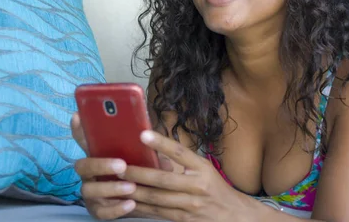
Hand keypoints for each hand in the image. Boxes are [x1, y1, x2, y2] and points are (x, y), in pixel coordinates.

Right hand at [71, 113, 167, 219]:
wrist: (144, 200)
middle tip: (121, 165)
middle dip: (101, 164)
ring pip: (90, 189)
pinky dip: (116, 209)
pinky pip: (101, 211)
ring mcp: (91, 191)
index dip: (79, 128)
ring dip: (110, 188)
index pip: (85, 139)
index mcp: (99, 154)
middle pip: (83, 165)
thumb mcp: (146, 159)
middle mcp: (90, 173)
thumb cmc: (142, 172)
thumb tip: (160, 147)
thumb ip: (150, 152)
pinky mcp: (97, 209)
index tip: (79, 116)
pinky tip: (130, 204)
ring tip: (131, 187)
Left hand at [120, 130, 253, 221]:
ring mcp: (189, 205)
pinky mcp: (182, 219)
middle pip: (163, 179)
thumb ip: (183, 162)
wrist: (232, 215)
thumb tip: (155, 151)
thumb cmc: (215, 188)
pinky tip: (126, 203)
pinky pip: (156, 213)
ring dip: (134, 192)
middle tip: (119, 166)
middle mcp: (197, 186)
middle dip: (138, 173)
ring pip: (156, 198)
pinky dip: (140, 207)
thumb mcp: (205, 169)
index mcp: (202, 168)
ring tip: (116, 184)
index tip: (143, 134)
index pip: (180, 152)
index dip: (161, 143)